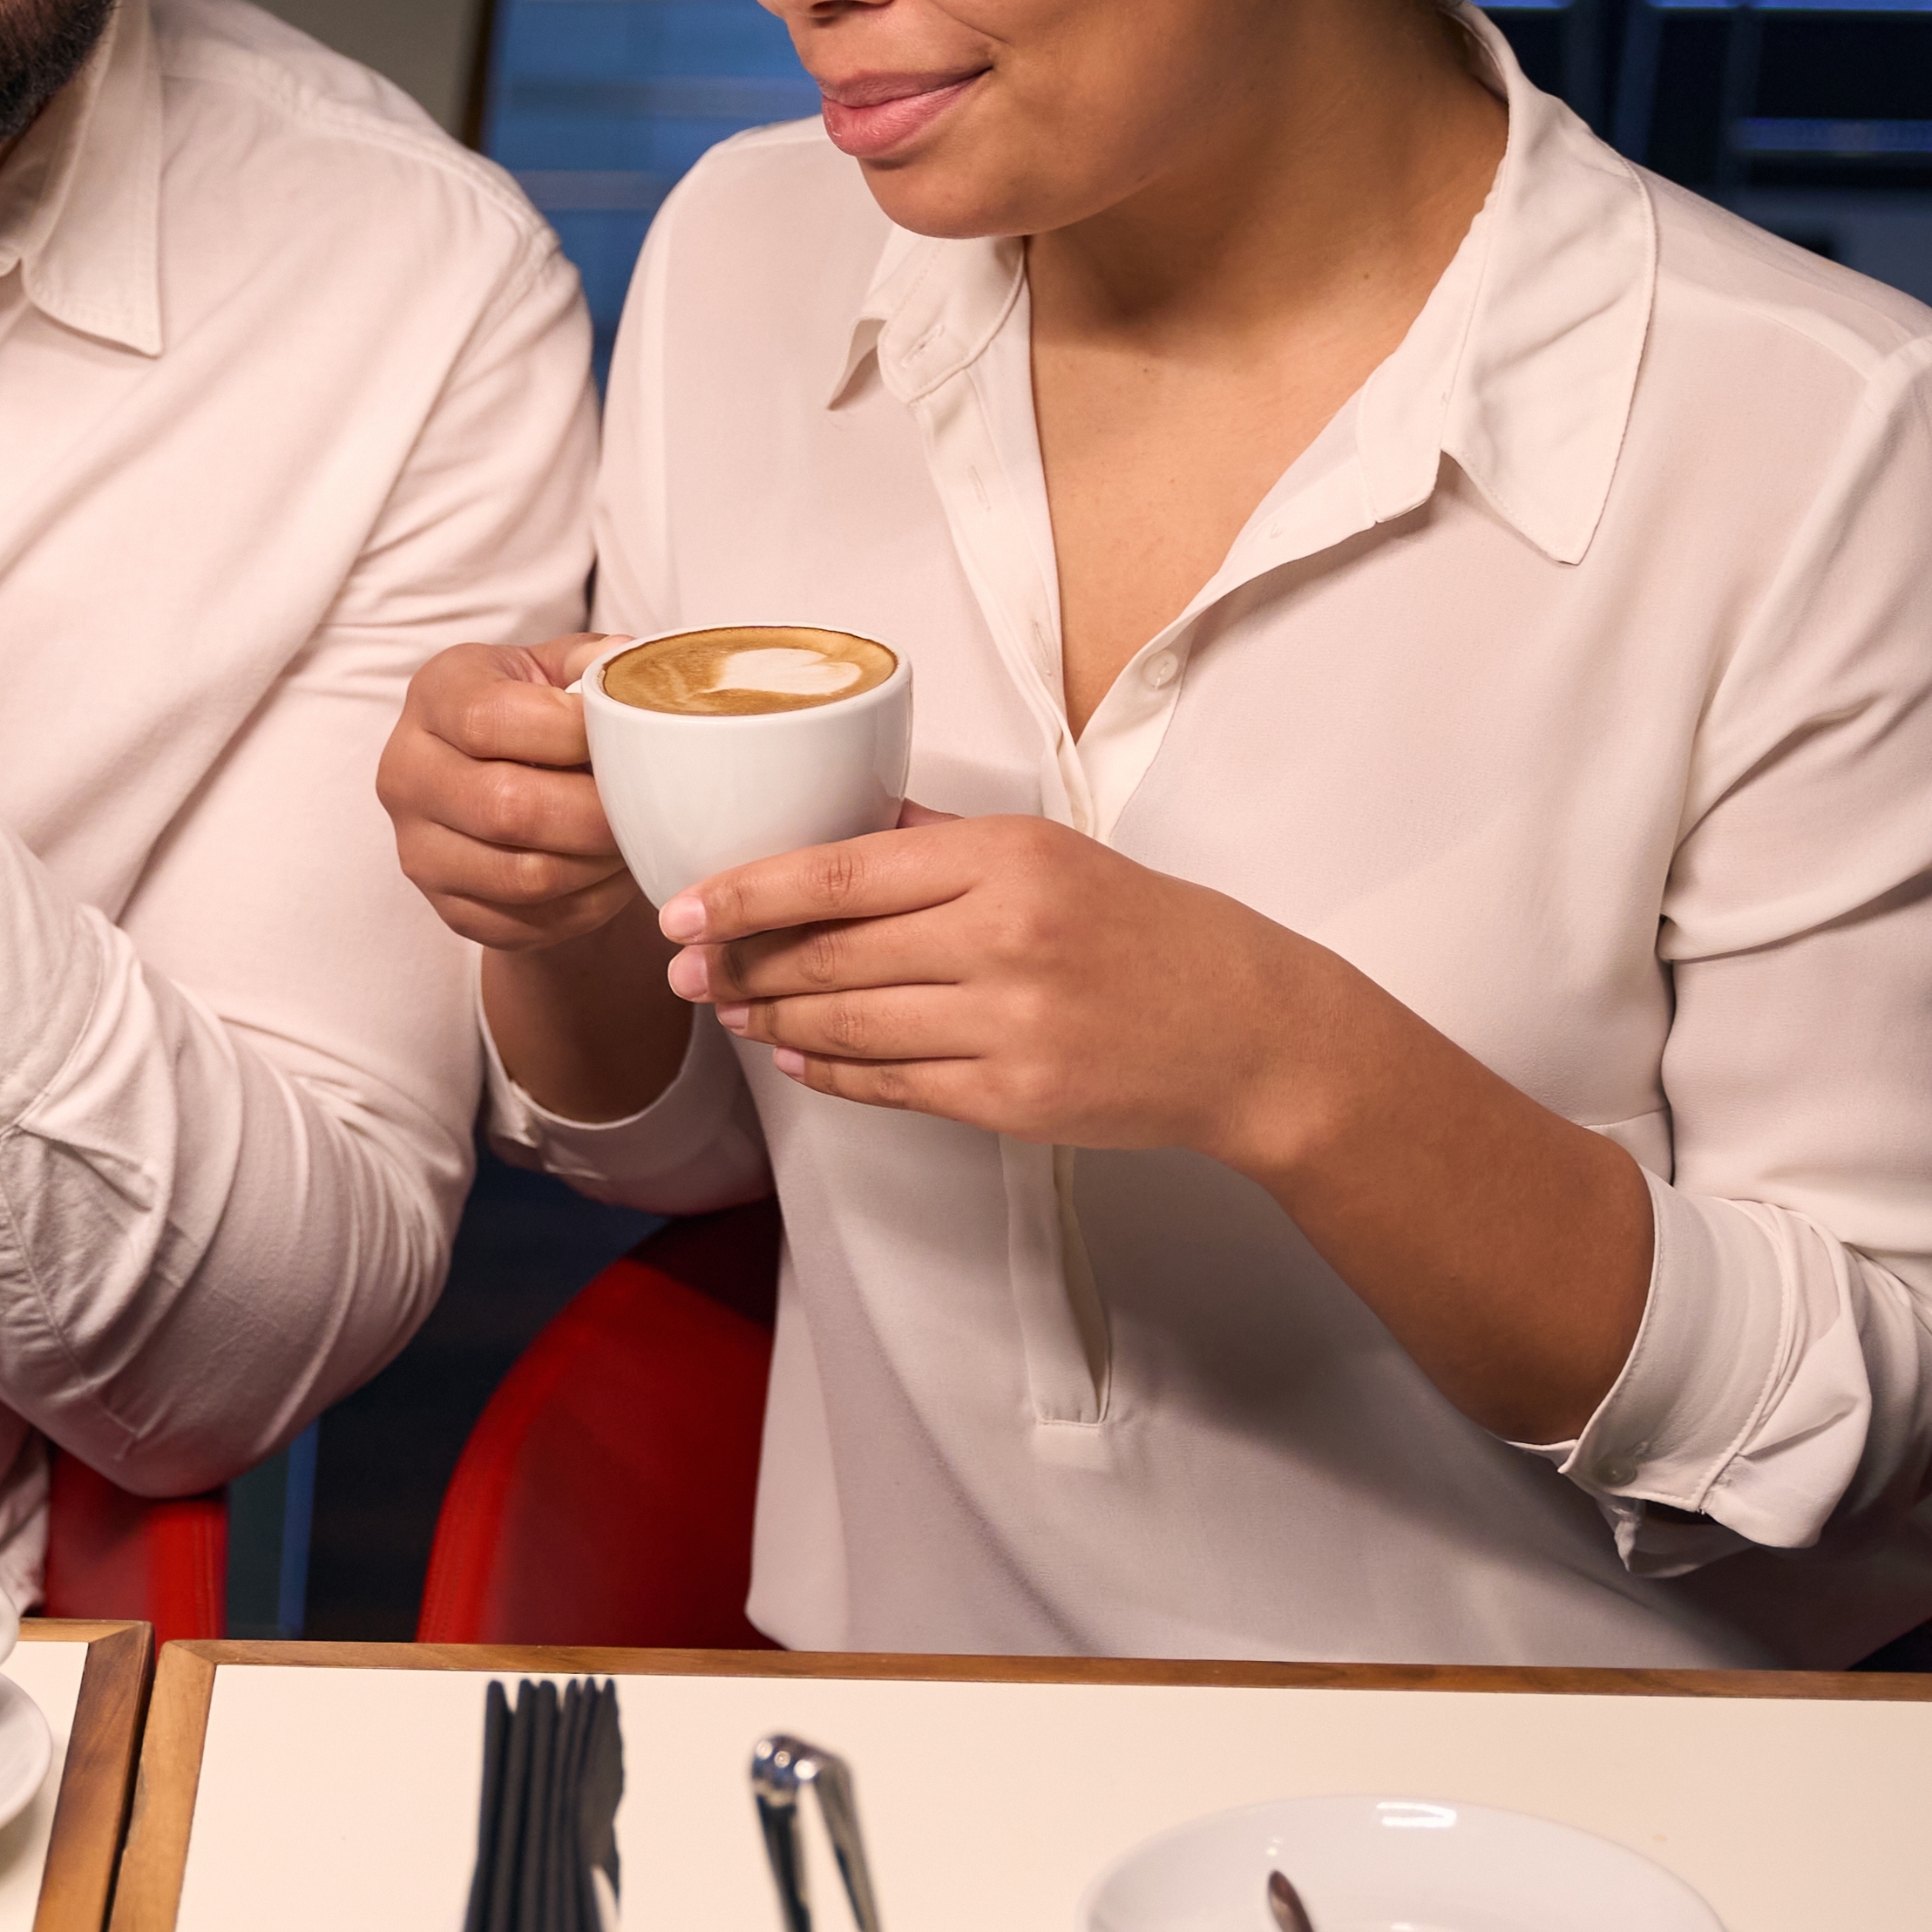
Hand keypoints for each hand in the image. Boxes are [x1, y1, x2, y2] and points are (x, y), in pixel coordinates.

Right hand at [375, 637, 646, 956]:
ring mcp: (418, 850)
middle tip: (649, 806)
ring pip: (521, 877)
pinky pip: (526, 923)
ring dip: (596, 865)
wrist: (498, 777)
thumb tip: (631, 665)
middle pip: (505, 808)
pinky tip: (611, 875)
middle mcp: (406, 773)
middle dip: (595, 813)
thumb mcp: (556, 667)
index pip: (488, 720)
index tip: (625, 736)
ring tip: (635, 840)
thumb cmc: (537, 712)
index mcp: (433, 697)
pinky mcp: (447, 908)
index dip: (570, 733)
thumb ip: (592, 661)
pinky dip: (586, 905)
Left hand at [670, 814, 1324, 1161]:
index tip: (683, 905)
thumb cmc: (1151, 933)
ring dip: (771, 1023)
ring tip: (729, 1010)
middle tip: (685, 967)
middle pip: (827, 958)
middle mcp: (1004, 940)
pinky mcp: (1010, 1100)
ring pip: (845, 1028)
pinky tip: (795, 1060)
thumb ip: (942, 846)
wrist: (1248, 1032)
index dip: (745, 894)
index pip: (839, 873)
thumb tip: (837, 831)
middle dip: (738, 966)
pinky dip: (828, 1075)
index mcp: (1008, 860)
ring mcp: (1007, 1028)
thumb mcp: (1055, 854)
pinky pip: (888, 1086)